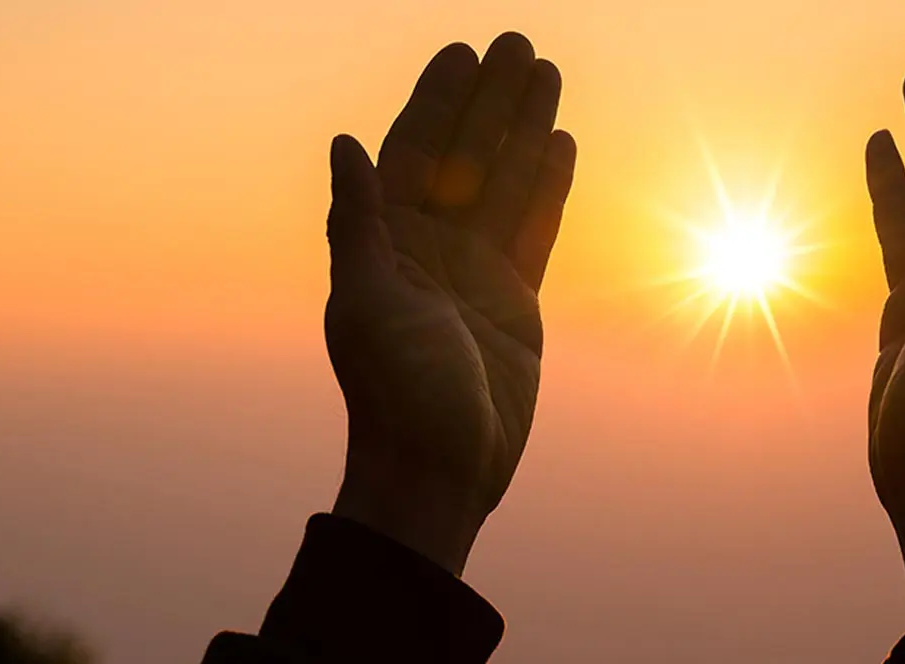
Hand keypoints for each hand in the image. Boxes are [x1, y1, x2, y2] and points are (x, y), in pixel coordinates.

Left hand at [322, 33, 574, 575]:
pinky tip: (561, 145)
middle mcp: (429, 249)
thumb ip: (361, 221)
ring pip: (506, 184)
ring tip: (547, 76)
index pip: (413, 153)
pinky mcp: (515, 302)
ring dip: (525, 130)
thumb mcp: (367, 299)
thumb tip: (343, 142)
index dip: (437, 103)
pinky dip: (547, 189)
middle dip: (490, 102)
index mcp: (385, 243)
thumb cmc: (393, 391)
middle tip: (520, 45)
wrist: (438, 469)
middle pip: (466, 157)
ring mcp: (474, 274)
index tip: (464, 53)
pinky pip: (534, 230)